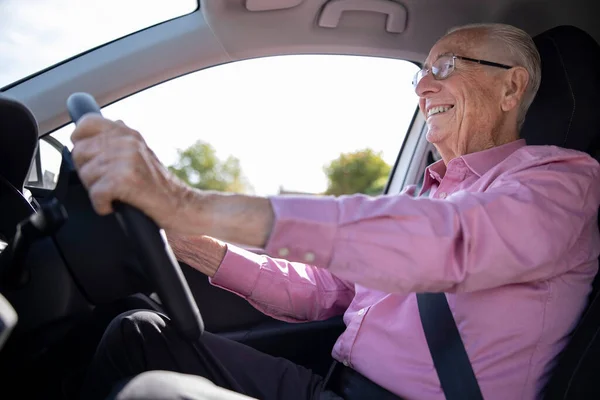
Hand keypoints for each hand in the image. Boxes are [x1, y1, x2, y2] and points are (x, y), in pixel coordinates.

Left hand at [70, 114, 188, 230]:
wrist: (183, 205)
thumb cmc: (160, 187)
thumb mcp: (140, 154)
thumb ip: (116, 142)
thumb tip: (85, 134)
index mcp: (128, 133)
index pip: (86, 124)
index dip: (81, 143)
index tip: (89, 158)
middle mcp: (127, 141)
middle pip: (79, 153)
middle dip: (88, 173)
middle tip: (108, 183)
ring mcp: (127, 159)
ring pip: (86, 175)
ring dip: (97, 191)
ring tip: (117, 194)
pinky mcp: (126, 179)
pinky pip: (96, 193)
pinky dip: (102, 205)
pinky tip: (115, 205)